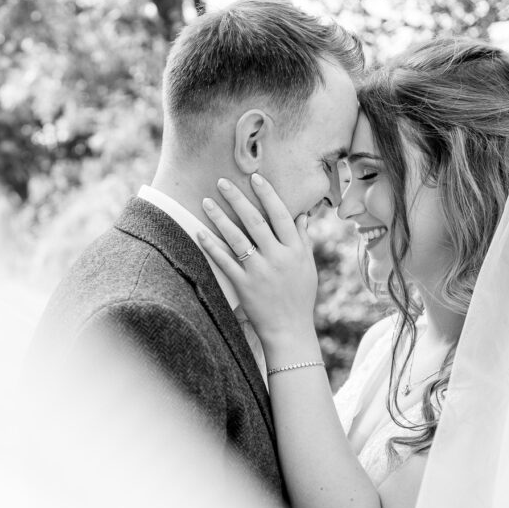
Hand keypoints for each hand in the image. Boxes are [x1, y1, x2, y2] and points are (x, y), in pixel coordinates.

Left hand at [197, 173, 318, 347]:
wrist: (290, 330)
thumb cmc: (300, 296)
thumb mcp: (308, 266)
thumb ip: (303, 239)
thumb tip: (302, 213)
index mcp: (295, 250)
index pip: (281, 215)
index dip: (268, 194)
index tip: (255, 177)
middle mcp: (278, 257)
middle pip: (256, 221)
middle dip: (238, 199)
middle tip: (222, 182)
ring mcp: (260, 272)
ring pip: (237, 239)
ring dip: (220, 218)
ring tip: (206, 202)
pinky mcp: (244, 286)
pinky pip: (225, 262)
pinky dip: (212, 247)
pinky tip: (200, 232)